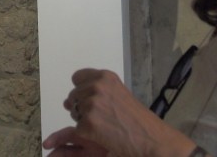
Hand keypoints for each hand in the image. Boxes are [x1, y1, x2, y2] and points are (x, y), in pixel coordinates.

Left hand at [51, 68, 194, 156]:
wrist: (150, 138)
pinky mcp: (88, 123)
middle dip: (82, 107)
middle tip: (102, 117)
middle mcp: (96, 86)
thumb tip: (67, 102)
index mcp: (104, 77)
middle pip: (74, 95)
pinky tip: (103, 134)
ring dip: (84, 120)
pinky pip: (77, 128)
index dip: (82, 90)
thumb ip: (96, 91)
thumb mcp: (118, 94)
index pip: (77, 78)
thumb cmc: (137, 119)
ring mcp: (91, 104)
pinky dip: (87, 134)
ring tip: (104, 125)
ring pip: (74, 112)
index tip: (92, 99)